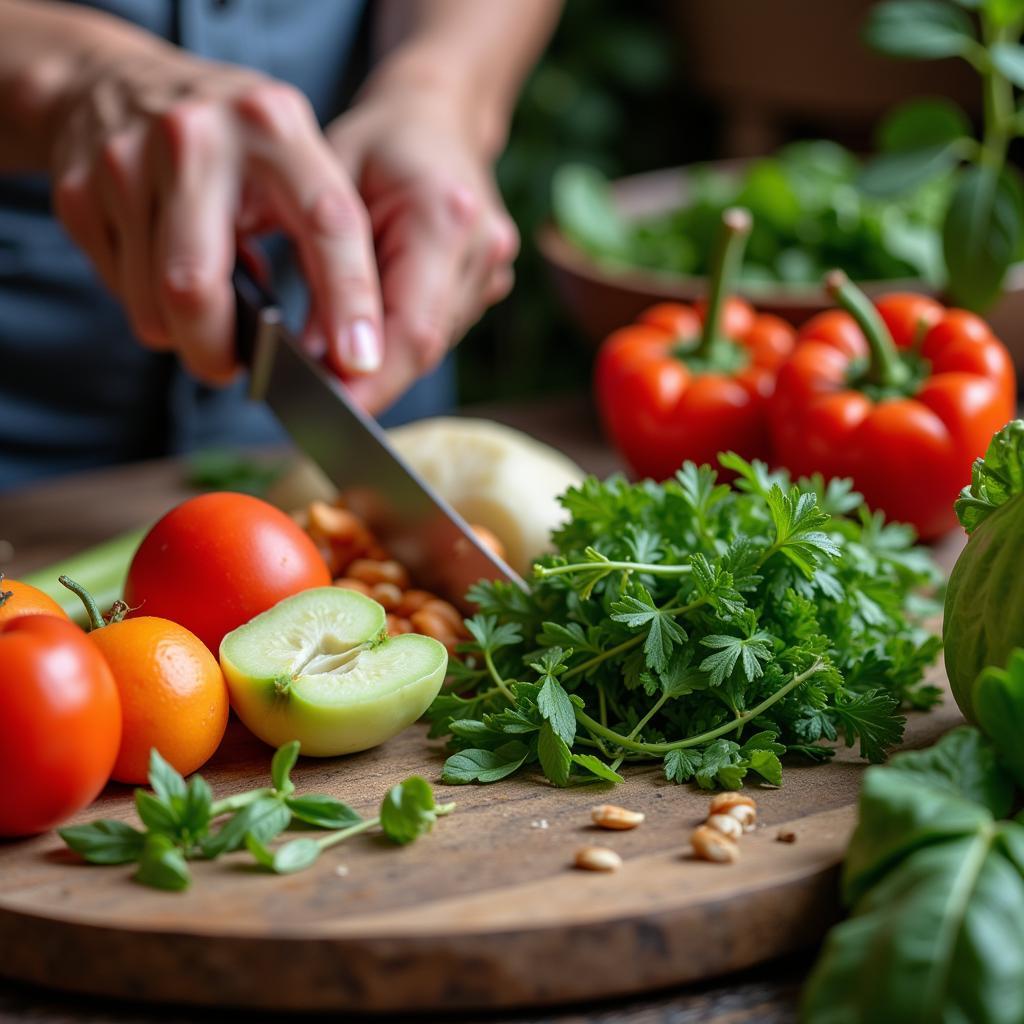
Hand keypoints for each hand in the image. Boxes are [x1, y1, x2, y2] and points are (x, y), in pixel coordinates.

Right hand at [49, 44, 382, 382]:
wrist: (106, 82)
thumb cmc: (228, 145)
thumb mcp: (289, 157)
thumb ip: (321, 232)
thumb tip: (345, 347)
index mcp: (273, 125)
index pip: (325, 225)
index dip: (347, 300)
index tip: (359, 362)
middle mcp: (197, 135)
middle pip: (196, 287)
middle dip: (218, 350)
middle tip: (236, 368)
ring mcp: (126, 160)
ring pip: (154, 305)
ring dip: (185, 334)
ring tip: (207, 309)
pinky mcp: (77, 191)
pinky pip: (120, 291)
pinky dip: (150, 305)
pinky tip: (165, 271)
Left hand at [327, 82, 518, 412]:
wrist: (434, 118)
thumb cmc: (374, 144)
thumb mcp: (329, 191)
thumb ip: (326, 274)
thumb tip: (316, 361)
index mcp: (444, 214)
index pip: (413, 327)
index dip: (376, 382)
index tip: (334, 416)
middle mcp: (481, 246)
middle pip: (426, 345)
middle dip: (372, 380)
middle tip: (319, 405)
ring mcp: (491, 268)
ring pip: (432, 344)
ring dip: (384, 363)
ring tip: (333, 367)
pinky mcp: (486, 283)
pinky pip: (438, 328)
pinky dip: (398, 340)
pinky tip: (368, 331)